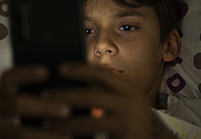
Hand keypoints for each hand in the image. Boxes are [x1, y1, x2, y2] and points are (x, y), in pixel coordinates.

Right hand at [0, 65, 71, 138]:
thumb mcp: (14, 106)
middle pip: (17, 104)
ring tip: (68, 137)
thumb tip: (67, 95)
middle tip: (67, 110)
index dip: (25, 74)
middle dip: (43, 107)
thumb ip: (35, 101)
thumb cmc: (9, 120)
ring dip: (46, 136)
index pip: (9, 79)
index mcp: (2, 97)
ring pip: (20, 134)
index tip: (45, 71)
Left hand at [46, 63, 174, 138]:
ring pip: (89, 122)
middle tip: (45, 96)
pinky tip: (65, 136)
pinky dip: (77, 136)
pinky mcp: (125, 138)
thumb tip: (78, 81)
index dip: (81, 69)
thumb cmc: (134, 117)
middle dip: (65, 96)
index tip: (61, 68)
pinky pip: (94, 137)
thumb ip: (107, 90)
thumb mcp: (125, 98)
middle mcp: (130, 103)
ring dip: (65, 122)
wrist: (156, 138)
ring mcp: (128, 123)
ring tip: (47, 123)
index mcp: (128, 89)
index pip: (102, 74)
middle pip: (91, 96)